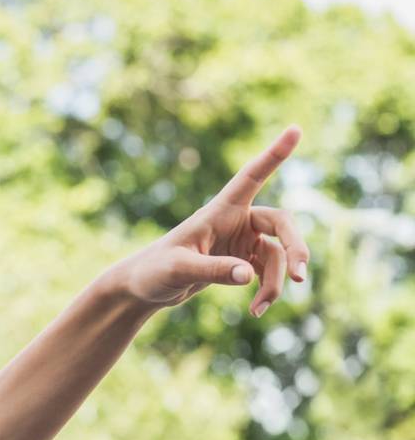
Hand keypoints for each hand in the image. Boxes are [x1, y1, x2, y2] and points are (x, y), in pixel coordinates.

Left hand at [115, 126, 310, 314]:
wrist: (142, 289)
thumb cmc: (153, 271)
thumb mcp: (178, 270)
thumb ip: (212, 270)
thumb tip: (249, 275)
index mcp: (218, 211)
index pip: (251, 176)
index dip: (274, 154)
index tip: (296, 128)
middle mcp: (235, 221)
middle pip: (282, 224)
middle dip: (294, 248)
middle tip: (299, 275)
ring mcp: (241, 241)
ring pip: (278, 254)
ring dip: (275, 282)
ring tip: (259, 309)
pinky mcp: (242, 261)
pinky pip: (267, 272)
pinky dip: (267, 290)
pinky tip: (255, 311)